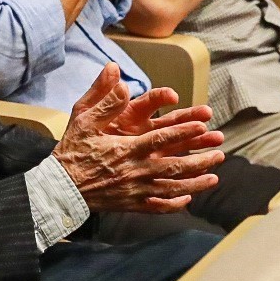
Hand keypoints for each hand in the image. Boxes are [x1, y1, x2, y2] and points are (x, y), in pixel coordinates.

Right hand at [52, 64, 223, 212]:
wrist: (59, 188)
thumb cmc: (72, 150)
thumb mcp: (84, 118)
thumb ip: (103, 97)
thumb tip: (117, 74)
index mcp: (128, 148)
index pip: (162, 138)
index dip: (184, 132)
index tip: (203, 126)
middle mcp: (136, 171)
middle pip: (175, 166)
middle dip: (200, 159)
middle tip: (219, 153)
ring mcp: (135, 190)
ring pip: (172, 188)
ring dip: (195, 183)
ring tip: (214, 178)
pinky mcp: (131, 204)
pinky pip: (157, 206)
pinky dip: (175, 204)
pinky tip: (187, 200)